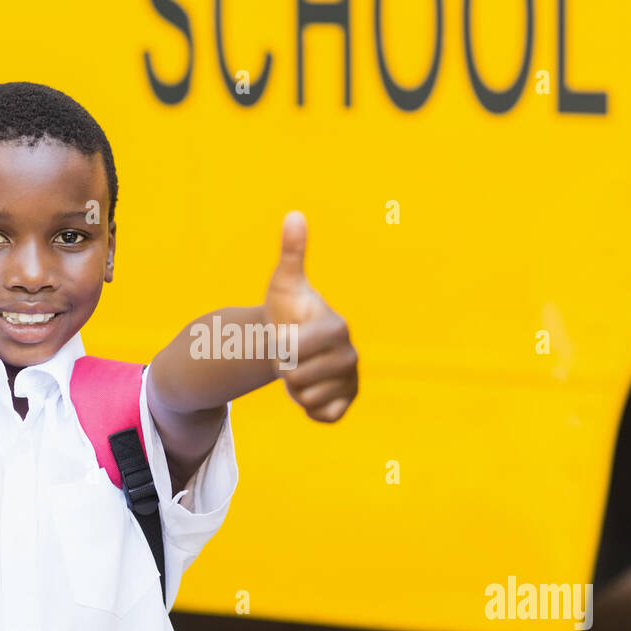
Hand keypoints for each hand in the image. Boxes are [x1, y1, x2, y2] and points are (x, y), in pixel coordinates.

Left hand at [263, 210, 357, 421]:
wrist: (290, 342)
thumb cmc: (287, 311)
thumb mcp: (284, 283)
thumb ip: (291, 252)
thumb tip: (294, 214)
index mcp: (337, 328)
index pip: (293, 351)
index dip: (279, 347)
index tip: (287, 336)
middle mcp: (351, 356)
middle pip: (297, 378)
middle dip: (286, 369)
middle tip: (292, 355)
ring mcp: (352, 382)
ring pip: (306, 398)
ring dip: (294, 388)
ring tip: (301, 369)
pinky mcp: (347, 404)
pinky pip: (321, 417)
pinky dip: (308, 409)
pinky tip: (311, 390)